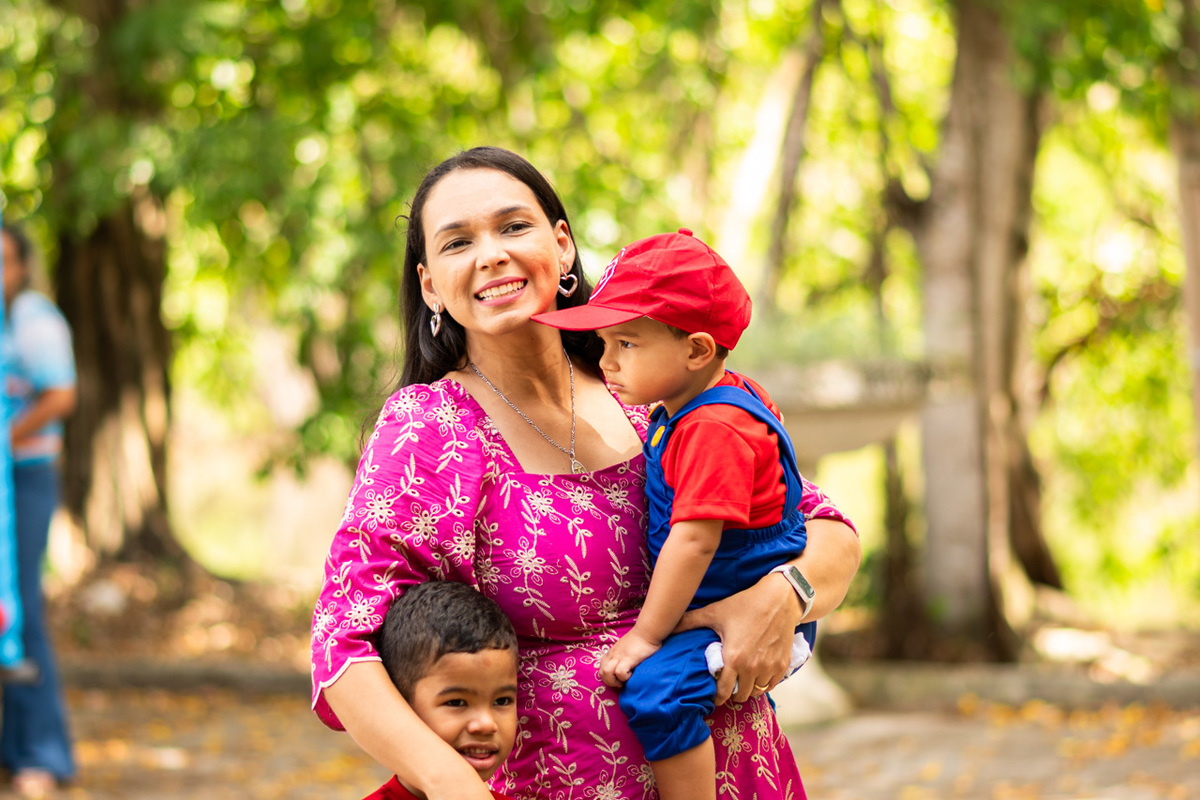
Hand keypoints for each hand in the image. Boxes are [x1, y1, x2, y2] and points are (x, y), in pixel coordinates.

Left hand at [599, 629, 661, 687]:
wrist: (647, 631)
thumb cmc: (640, 640)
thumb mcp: (626, 648)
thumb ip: (622, 656)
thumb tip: (624, 667)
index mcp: (612, 653)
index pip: (601, 667)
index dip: (608, 676)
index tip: (618, 679)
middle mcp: (613, 654)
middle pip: (601, 672)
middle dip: (610, 682)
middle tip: (621, 683)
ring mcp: (619, 656)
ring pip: (606, 672)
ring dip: (614, 681)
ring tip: (625, 681)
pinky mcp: (628, 658)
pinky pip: (620, 672)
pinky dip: (625, 677)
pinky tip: (632, 674)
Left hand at [676, 574, 796, 705]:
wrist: (779, 599)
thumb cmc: (745, 604)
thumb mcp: (715, 612)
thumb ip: (690, 621)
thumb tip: (666, 625)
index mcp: (734, 659)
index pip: (723, 692)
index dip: (717, 696)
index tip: (714, 695)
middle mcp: (753, 668)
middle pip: (741, 696)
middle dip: (733, 694)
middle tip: (728, 686)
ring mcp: (770, 668)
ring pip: (757, 692)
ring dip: (749, 689)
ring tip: (742, 680)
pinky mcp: (783, 665)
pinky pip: (772, 685)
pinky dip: (765, 683)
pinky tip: (758, 675)